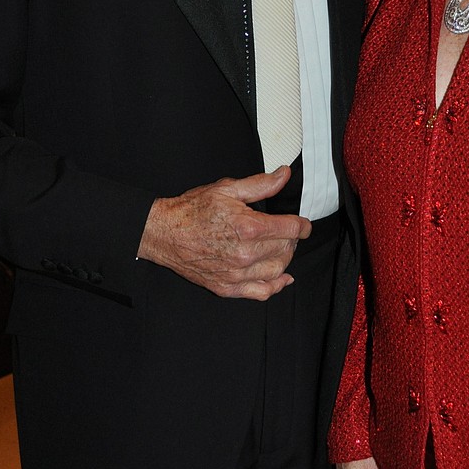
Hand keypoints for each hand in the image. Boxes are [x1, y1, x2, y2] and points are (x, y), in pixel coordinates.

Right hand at [137, 165, 310, 299]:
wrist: (165, 233)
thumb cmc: (192, 211)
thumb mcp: (228, 189)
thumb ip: (260, 184)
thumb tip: (284, 175)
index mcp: (248, 227)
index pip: (291, 229)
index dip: (302, 225)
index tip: (303, 225)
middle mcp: (245, 253)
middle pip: (286, 249)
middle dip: (291, 239)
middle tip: (285, 232)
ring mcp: (236, 274)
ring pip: (277, 270)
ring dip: (284, 259)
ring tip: (278, 248)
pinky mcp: (227, 287)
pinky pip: (261, 292)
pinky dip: (276, 285)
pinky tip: (281, 277)